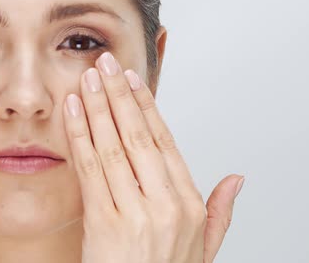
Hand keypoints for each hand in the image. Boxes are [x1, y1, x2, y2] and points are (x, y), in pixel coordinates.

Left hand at [62, 52, 243, 262]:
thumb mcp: (203, 249)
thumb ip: (219, 213)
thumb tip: (237, 179)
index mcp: (188, 204)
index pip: (165, 142)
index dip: (146, 107)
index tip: (131, 80)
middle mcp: (164, 204)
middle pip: (138, 137)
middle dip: (118, 96)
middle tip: (104, 64)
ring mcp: (134, 213)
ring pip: (112, 147)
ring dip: (97, 109)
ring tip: (85, 79)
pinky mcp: (104, 224)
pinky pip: (89, 171)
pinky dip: (78, 137)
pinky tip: (70, 113)